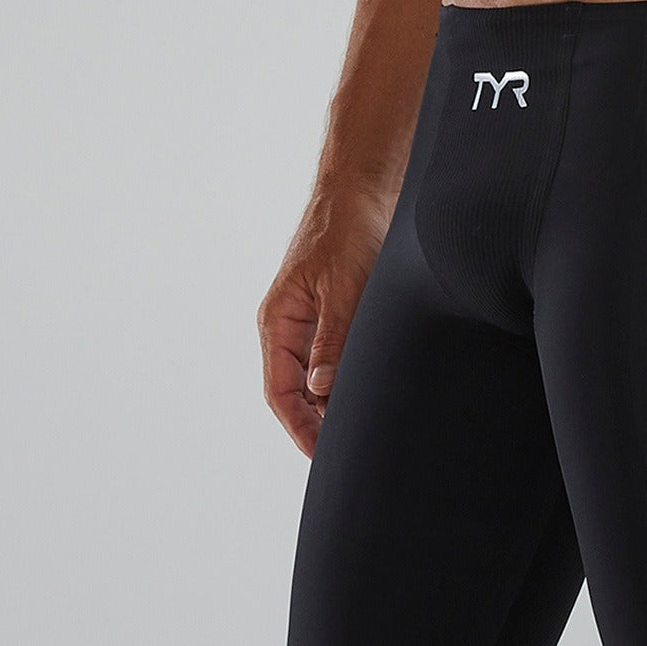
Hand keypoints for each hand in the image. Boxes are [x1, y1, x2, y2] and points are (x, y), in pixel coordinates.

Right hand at [257, 183, 393, 456]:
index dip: (299, 427)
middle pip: (295, 392)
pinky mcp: (334, 312)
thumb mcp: (343, 289)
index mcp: (278, 322)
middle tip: (347, 453)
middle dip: (316, 424)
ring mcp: (311, 320)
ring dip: (333, 404)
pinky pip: (333, 358)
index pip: (280, 392)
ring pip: (316, 378)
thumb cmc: (348, 231)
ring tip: (360, 431)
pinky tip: (368, 395)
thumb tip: (321, 391)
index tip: (322, 455)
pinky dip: (346, 380)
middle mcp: (289, 326)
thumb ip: (333, 340)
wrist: (362, 190)